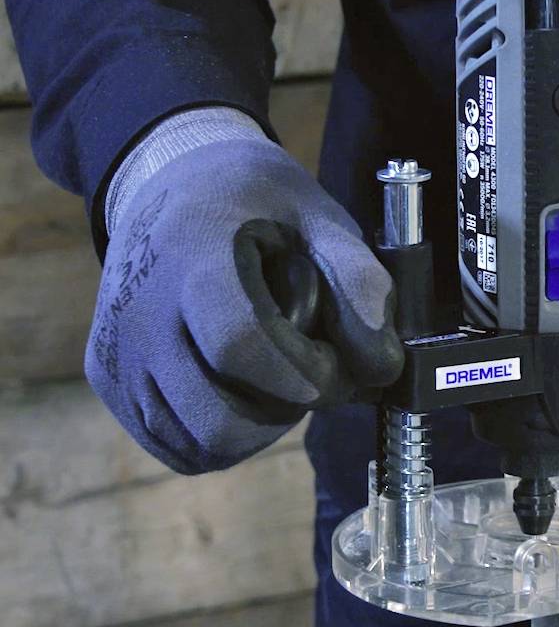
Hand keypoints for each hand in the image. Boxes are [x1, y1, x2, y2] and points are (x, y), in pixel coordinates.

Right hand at [86, 138, 401, 473]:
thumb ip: (360, 283)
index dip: (302, 375)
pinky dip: (221, 439)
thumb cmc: (256, 203)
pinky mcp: (108, 378)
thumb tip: (381, 364)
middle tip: (310, 375)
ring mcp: (117, 351)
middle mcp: (141, 312)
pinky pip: (175, 446)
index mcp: (194, 259)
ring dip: (256, 430)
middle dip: (285, 412)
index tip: (336, 369)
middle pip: (217, 418)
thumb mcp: (320, 217)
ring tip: (275, 379)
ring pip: (199, 444)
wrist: (171, 181)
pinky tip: (242, 393)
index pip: (238, 344)